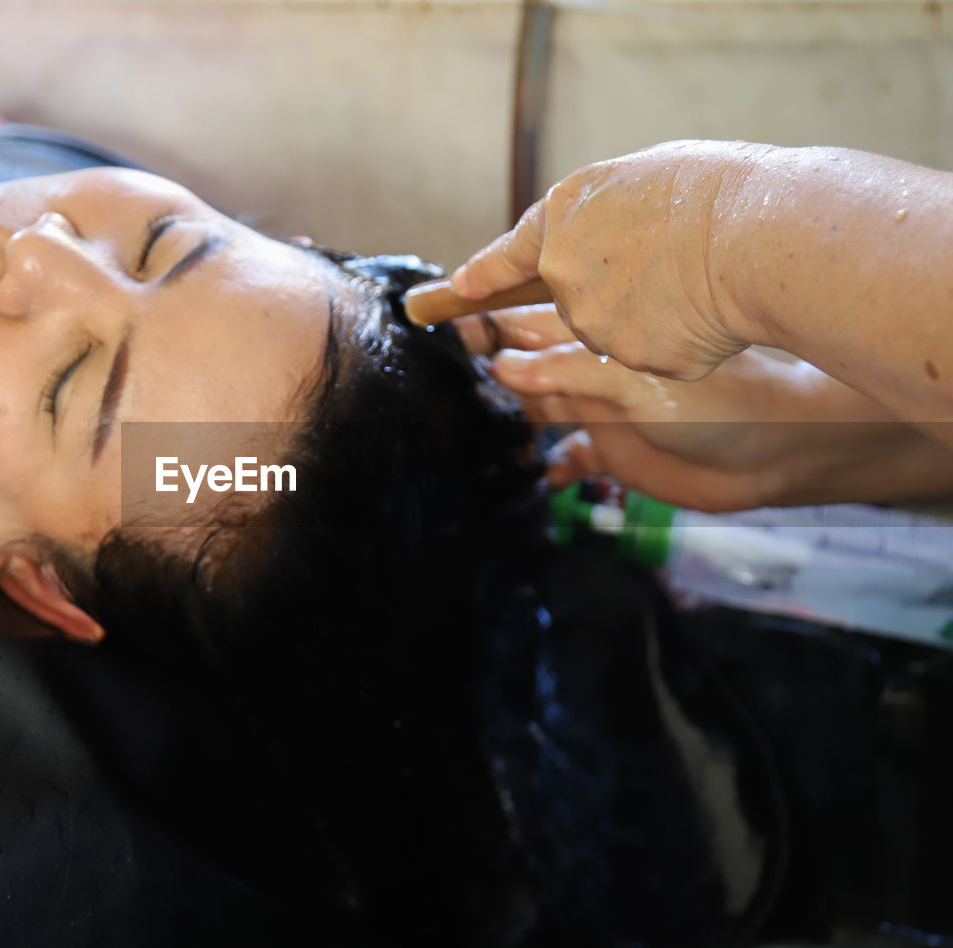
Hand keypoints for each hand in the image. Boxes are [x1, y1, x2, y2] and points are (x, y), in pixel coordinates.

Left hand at [451, 141, 771, 381]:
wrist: (757, 239)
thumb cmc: (717, 193)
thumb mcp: (643, 175)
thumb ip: (603, 215)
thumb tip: (593, 240)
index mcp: (563, 216)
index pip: (509, 255)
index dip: (482, 275)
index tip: (459, 290)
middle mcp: (562, 272)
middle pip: (575, 298)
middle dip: (614, 289)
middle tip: (670, 264)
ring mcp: (591, 323)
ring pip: (613, 332)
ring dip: (647, 316)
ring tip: (696, 282)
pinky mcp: (624, 362)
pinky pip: (651, 356)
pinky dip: (680, 341)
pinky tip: (706, 314)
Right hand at [455, 305, 928, 510]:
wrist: (786, 448)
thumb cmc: (728, 394)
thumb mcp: (642, 376)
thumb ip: (572, 372)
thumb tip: (504, 367)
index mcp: (600, 326)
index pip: (524, 313)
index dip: (479, 313)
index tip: (433, 314)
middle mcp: (594, 362)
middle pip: (520, 356)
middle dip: (479, 359)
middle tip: (438, 368)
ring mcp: (602, 406)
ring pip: (535, 403)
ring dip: (507, 410)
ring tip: (472, 422)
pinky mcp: (613, 451)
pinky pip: (566, 456)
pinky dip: (548, 464)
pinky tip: (536, 472)